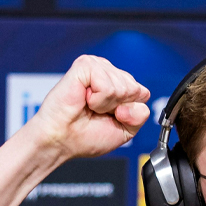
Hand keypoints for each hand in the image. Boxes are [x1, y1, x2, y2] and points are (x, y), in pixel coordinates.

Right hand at [29, 55, 150, 159]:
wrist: (62, 140)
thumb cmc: (86, 136)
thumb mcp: (125, 130)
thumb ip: (140, 114)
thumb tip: (140, 95)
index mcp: (119, 85)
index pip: (143, 94)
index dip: (130, 113)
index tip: (110, 118)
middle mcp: (110, 73)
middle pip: (135, 90)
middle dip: (119, 108)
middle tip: (97, 112)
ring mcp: (98, 67)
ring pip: (123, 88)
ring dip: (106, 105)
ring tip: (90, 106)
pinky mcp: (86, 65)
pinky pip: (108, 86)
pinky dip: (98, 100)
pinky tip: (85, 99)